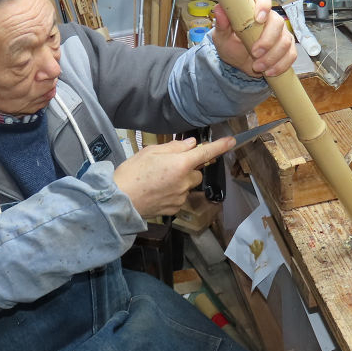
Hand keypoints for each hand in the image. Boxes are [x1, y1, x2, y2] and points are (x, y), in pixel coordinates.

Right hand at [113, 136, 235, 217]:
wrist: (119, 200)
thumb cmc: (131, 173)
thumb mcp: (150, 152)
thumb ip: (174, 147)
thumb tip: (192, 145)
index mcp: (180, 164)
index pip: (206, 153)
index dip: (221, 146)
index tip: (232, 141)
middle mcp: (185, 182)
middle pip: (197, 172)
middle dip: (188, 168)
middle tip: (168, 166)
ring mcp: (181, 197)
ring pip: (188, 185)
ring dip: (180, 181)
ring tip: (158, 180)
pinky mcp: (175, 209)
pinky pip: (180, 197)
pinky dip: (173, 193)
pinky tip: (157, 191)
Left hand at [210, 0, 295, 77]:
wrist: (239, 62)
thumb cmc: (231, 44)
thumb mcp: (222, 36)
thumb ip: (221, 24)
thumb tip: (218, 9)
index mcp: (253, 8)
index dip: (264, 4)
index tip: (258, 18)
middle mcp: (270, 18)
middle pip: (278, 22)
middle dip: (267, 40)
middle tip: (254, 53)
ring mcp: (281, 32)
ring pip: (285, 41)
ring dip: (272, 57)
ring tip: (258, 66)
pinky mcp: (288, 47)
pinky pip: (291, 55)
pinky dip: (280, 65)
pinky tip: (269, 71)